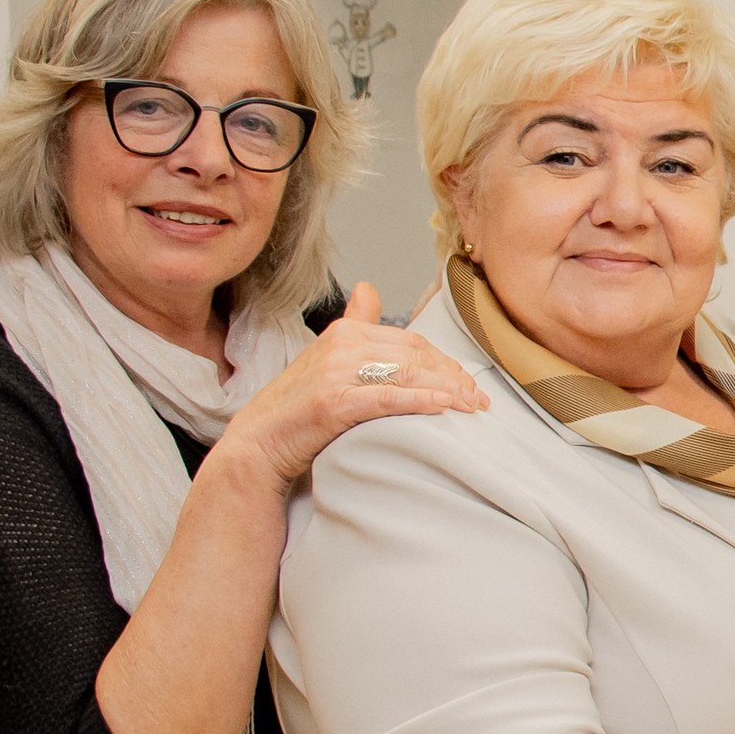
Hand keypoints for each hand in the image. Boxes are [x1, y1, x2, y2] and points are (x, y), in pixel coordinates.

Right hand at [216, 282, 487, 489]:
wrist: (256, 445)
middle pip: (416, 356)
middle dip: (454, 377)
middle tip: (478, 399)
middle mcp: (341, 345)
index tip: (467, 382)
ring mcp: (336, 373)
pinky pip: (389, 398)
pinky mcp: (334, 402)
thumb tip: (368, 289)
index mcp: (344, 332)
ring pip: (409, 375)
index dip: (445, 362)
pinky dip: (422, 401)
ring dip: (448, 390)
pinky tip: (446, 408)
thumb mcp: (325, 359)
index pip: (412, 342)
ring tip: (472, 408)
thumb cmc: (297, 409)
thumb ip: (353, 326)